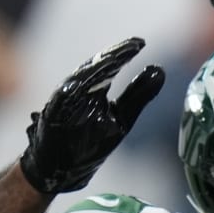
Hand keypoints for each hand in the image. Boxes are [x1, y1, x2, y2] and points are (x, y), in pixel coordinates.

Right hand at [18, 38, 164, 193]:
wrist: (61, 170)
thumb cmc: (91, 142)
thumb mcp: (122, 117)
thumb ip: (139, 94)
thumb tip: (160, 69)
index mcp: (95, 87)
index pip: (110, 65)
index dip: (124, 53)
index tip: (142, 42)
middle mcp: (78, 89)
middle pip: (95, 66)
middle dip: (114, 55)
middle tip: (134, 44)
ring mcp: (64, 100)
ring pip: (79, 78)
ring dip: (97, 67)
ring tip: (116, 57)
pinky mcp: (53, 113)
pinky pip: (65, 97)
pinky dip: (75, 88)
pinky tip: (90, 79)